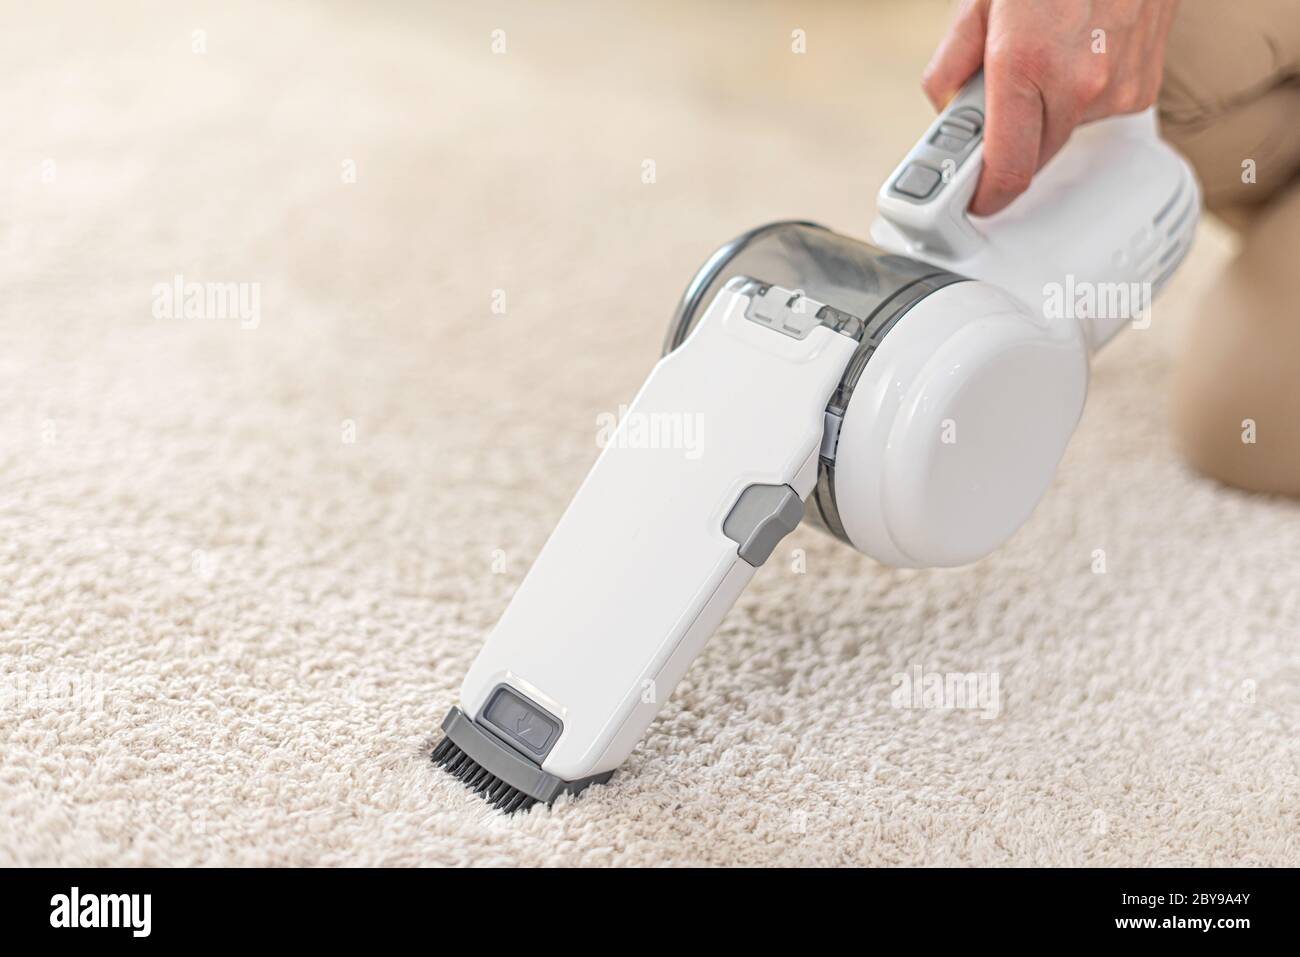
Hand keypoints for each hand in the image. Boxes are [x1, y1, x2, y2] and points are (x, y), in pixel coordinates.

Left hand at [922, 0, 1179, 215]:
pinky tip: (1076, 53)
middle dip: (1006, 144)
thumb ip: (952, 61)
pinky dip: (1078, 96)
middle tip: (992, 105)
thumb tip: (945, 105)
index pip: (1006, 169)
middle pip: (1030, 158)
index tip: (968, 200)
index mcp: (1026, 62)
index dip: (982, 195)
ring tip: (1044, 55)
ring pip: (1063, 135)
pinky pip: (1095, 115)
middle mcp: (1078, 83)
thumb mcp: (983, 0)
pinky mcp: (1142, 86)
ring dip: (1044, 114)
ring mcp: (1117, 87)